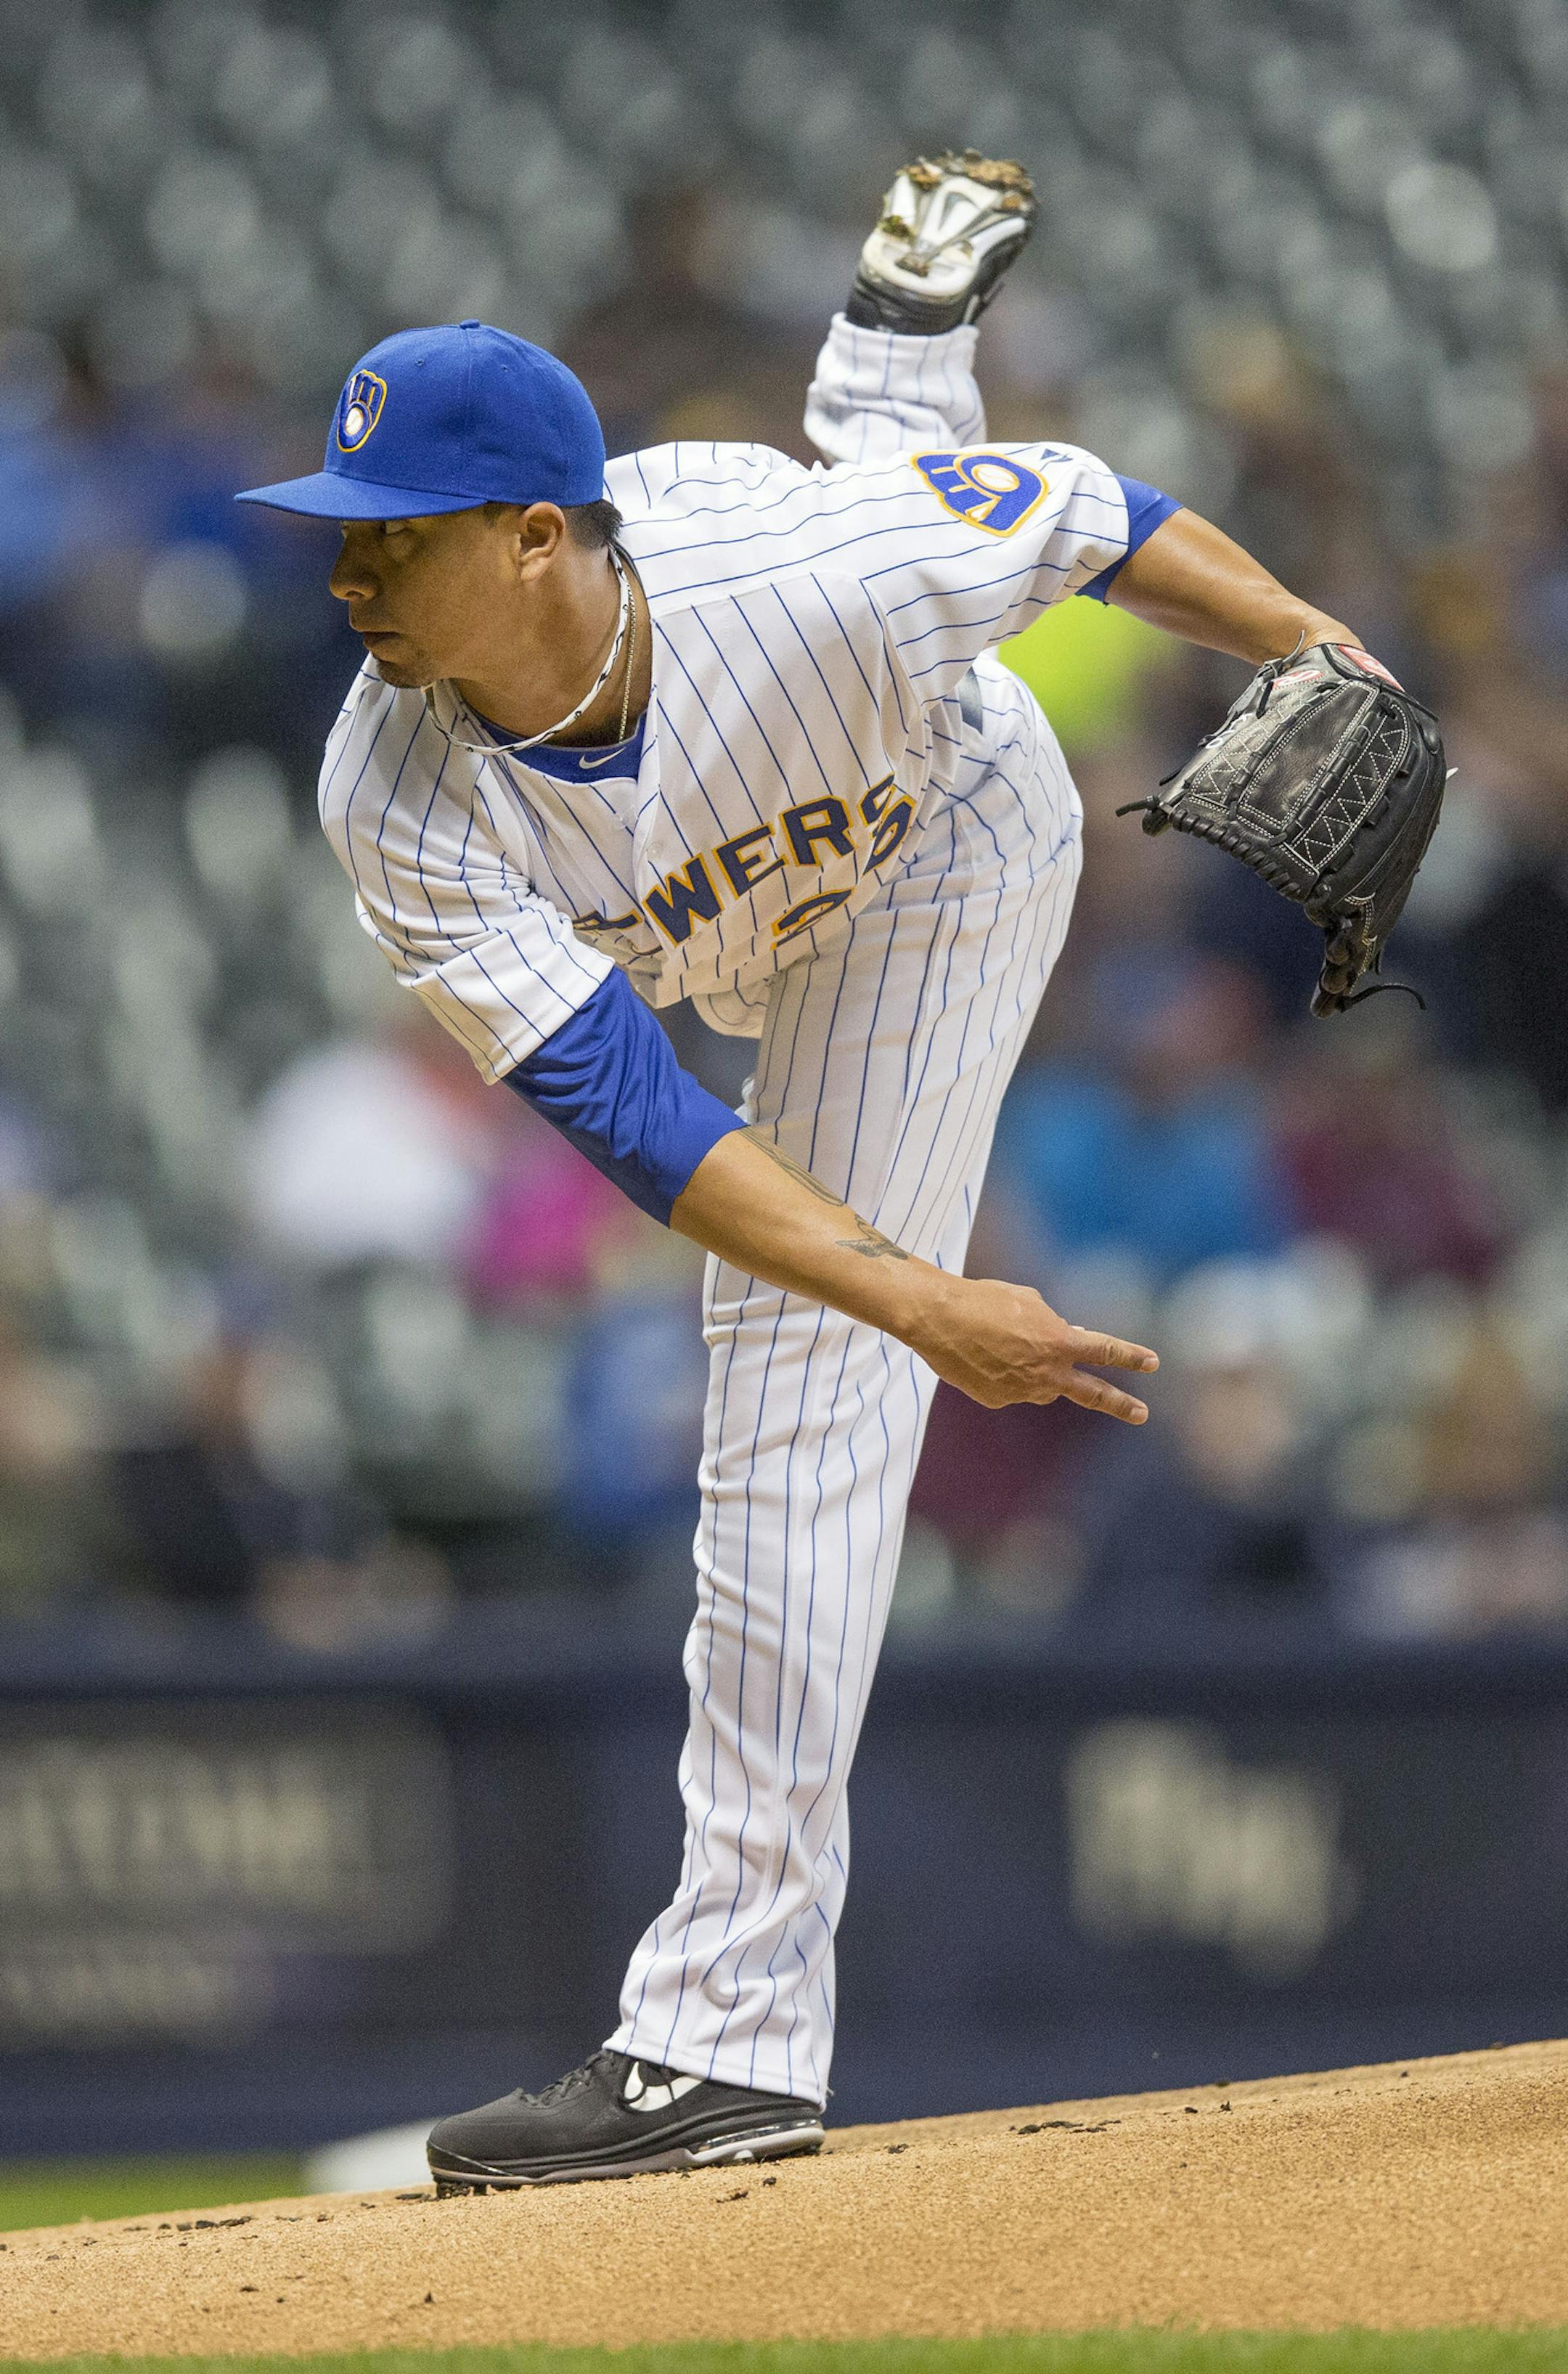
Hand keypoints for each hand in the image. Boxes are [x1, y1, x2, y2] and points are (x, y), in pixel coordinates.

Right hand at [908, 1274, 1158, 1421]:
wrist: (938, 1319)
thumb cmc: (985, 1300)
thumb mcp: (1028, 1302)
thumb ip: (1052, 1324)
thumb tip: (1061, 1341)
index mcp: (1060, 1342)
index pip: (1106, 1350)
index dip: (1131, 1356)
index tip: (1153, 1363)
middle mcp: (1047, 1373)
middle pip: (1092, 1394)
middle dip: (1119, 1404)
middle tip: (1141, 1414)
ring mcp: (1022, 1392)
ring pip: (1040, 1385)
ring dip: (1032, 1369)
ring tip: (1000, 1342)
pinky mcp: (997, 1400)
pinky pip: (1010, 1388)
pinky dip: (1002, 1373)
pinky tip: (980, 1354)